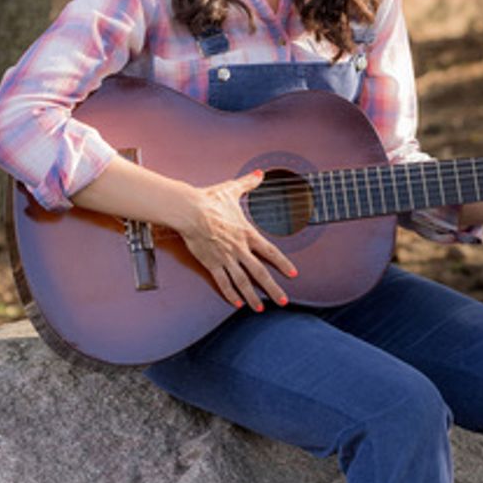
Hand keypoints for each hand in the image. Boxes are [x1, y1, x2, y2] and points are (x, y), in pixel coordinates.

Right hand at [181, 169, 297, 311]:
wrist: (189, 210)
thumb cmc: (210, 200)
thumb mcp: (232, 190)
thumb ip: (248, 183)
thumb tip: (259, 174)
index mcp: (248, 233)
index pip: (271, 252)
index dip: (283, 263)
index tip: (293, 274)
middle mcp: (240, 249)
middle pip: (260, 273)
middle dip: (273, 289)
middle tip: (283, 301)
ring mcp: (225, 258)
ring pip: (242, 282)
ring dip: (252, 296)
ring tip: (260, 308)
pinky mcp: (211, 263)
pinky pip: (223, 282)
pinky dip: (230, 293)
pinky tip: (236, 303)